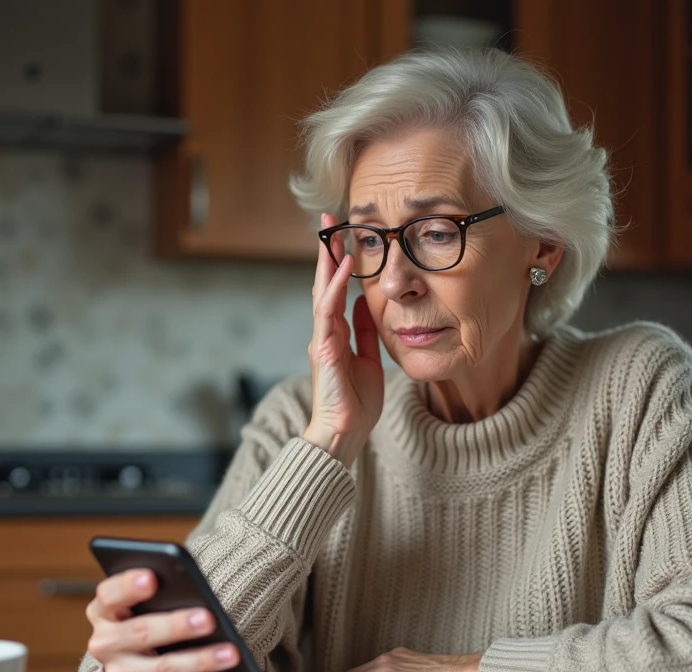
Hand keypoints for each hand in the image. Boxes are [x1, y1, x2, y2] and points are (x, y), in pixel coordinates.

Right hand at [86, 569, 247, 671]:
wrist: (125, 661)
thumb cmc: (144, 616)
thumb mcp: (141, 601)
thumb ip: (161, 593)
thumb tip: (197, 592)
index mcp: (104, 609)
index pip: (110, 594)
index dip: (129, 586)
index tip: (152, 577)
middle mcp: (104, 643)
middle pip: (140, 632)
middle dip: (176, 626)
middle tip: (209, 618)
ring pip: (163, 670)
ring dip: (201, 662)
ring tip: (232, 654)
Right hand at [303, 212, 383, 467]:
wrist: (344, 434)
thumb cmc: (355, 403)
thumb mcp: (370, 359)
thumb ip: (365, 331)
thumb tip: (364, 303)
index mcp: (336, 334)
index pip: (335, 290)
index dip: (338, 262)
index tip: (344, 234)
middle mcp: (325, 332)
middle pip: (323, 282)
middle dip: (326, 250)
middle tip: (329, 217)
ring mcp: (322, 339)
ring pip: (322, 291)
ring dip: (327, 260)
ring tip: (333, 232)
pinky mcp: (324, 349)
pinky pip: (328, 311)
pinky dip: (334, 286)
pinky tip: (342, 266)